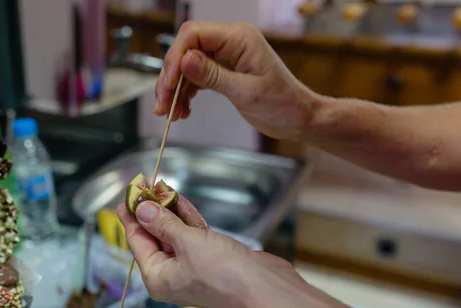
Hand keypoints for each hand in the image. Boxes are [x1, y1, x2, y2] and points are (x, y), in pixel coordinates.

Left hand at [117, 197, 296, 307]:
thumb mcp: (187, 242)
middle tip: (144, 187)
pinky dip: (187, 219)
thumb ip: (163, 224)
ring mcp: (191, 267)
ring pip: (174, 235)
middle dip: (151, 212)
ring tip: (160, 186)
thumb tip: (142, 211)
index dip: (130, 219)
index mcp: (158, 278)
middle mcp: (171, 275)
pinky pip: (192, 236)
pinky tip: (179, 199)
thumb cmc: (222, 271)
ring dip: (169, 212)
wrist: (264, 288)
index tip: (124, 200)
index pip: (137, 244)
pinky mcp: (210, 260)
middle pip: (154, 238)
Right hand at [155, 21, 318, 140]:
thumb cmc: (281, 105)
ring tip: (170, 114)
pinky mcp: (225, 69)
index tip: (169, 85)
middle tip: (162, 105)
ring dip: (175, 90)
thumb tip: (184, 60)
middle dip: (171, 78)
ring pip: (188, 66)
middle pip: (186, 50)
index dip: (175, 58)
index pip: (193, 35)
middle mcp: (231, 41)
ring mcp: (227, 55)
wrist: (298, 118)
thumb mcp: (245, 92)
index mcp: (239, 38)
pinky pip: (197, 76)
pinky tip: (182, 110)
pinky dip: (186, 93)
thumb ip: (213, 75)